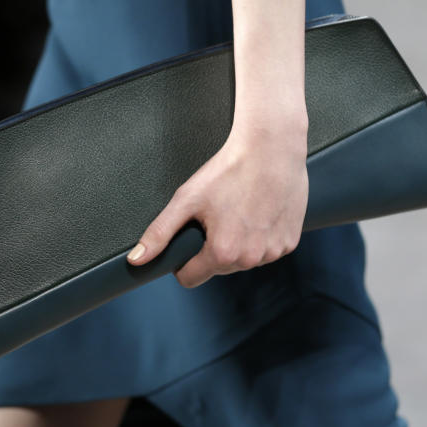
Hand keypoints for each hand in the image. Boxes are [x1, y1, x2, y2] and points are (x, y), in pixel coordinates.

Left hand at [125, 116, 308, 287]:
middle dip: (213, 248)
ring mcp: (273, 252)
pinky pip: (267, 249)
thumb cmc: (229, 169)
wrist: (271, 148)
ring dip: (239, 243)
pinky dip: (261, 237)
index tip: (189, 238)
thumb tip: (137, 259)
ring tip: (240, 211)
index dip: (183, 260)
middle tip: (218, 215)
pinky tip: (259, 212)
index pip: (190, 278)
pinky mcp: (290, 242)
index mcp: (222, 253)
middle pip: (218, 268)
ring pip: (244, 260)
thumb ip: (160, 232)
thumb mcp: (187, 199)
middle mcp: (250, 259)